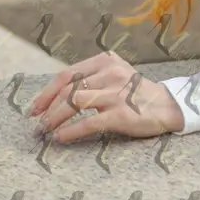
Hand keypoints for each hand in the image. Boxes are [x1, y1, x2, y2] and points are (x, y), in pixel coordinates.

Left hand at [27, 51, 184, 142]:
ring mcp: (116, 93)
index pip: (67, 74)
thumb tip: (55, 96)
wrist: (166, 106)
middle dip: (46, 107)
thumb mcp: (114, 75)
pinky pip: (88, 122)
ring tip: (44, 131)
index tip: (34, 108)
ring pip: (74, 102)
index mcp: (105, 61)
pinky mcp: (121, 114)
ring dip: (54, 118)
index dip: (47, 92)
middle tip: (35, 124)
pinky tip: (60, 138)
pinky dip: (70, 131)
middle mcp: (110, 73)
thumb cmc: (134, 93)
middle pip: (68, 88)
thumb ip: (90, 78)